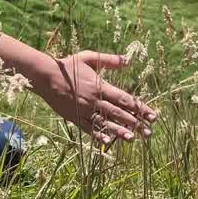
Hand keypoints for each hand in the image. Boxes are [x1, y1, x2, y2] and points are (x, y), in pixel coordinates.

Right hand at [37, 51, 156, 144]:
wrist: (44, 76)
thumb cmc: (67, 65)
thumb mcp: (88, 57)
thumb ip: (109, 60)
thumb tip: (128, 60)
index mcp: (100, 86)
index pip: (125, 99)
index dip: (140, 108)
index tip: (152, 115)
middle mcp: (94, 100)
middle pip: (118, 113)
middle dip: (135, 123)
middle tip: (149, 132)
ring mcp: (83, 110)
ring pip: (104, 123)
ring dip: (119, 131)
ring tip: (132, 139)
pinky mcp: (73, 116)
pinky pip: (87, 127)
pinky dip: (97, 134)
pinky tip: (107, 141)